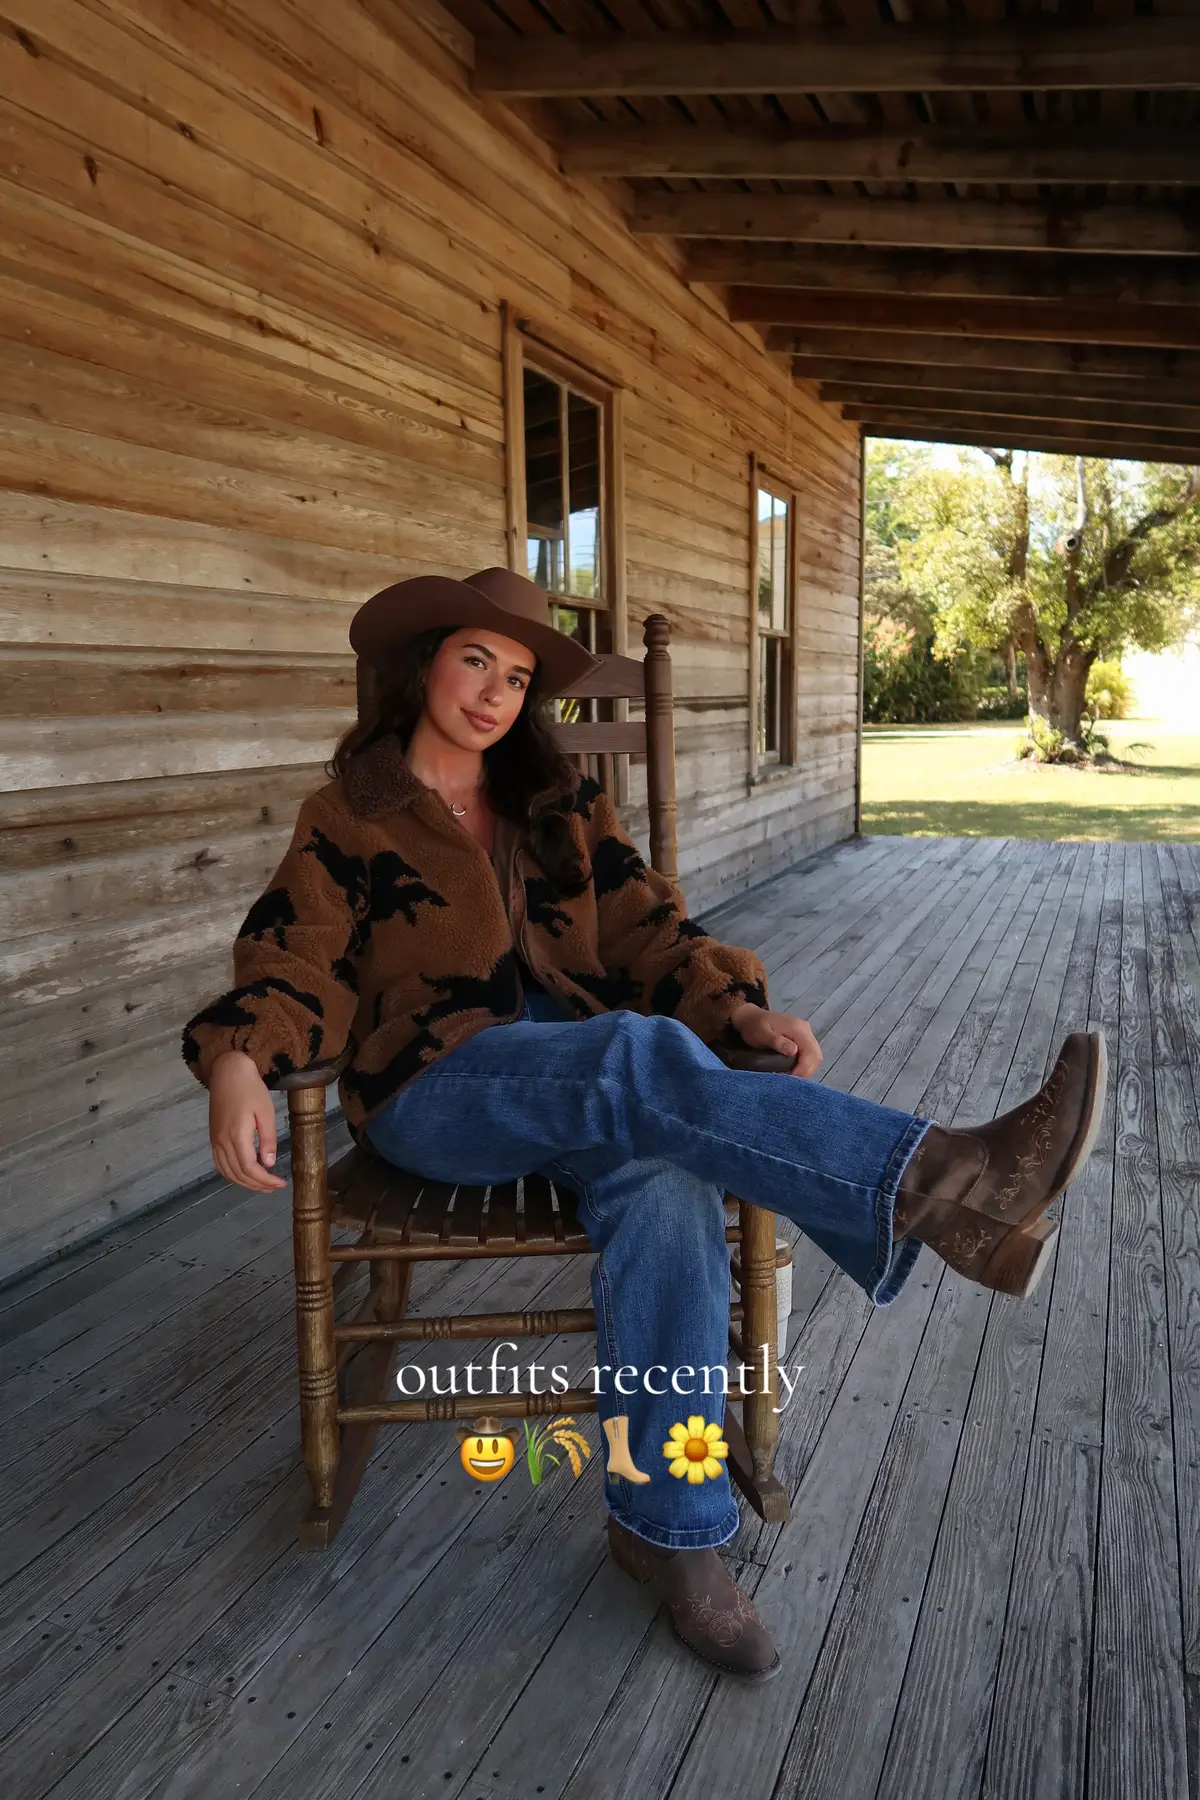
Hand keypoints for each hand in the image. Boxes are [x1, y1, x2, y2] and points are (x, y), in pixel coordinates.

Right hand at [208, 1050, 286, 1190]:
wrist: (228, 1071)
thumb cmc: (250, 1088)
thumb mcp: (266, 1112)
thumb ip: (268, 1139)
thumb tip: (268, 1164)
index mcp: (236, 1135)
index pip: (250, 1168)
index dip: (265, 1180)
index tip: (280, 1183)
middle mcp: (222, 1142)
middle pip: (238, 1174)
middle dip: (257, 1185)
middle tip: (274, 1187)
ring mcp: (215, 1140)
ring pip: (227, 1172)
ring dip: (244, 1183)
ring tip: (262, 1186)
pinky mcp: (213, 1137)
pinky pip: (220, 1164)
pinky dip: (231, 1174)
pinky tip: (243, 1175)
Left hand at [729, 1003, 822, 1077]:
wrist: (751, 1018)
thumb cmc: (754, 1027)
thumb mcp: (762, 1034)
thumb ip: (777, 1042)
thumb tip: (794, 1050)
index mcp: (798, 1028)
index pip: (811, 1052)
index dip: (803, 1068)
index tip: (790, 1077)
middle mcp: (805, 1029)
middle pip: (816, 1056)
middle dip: (806, 1070)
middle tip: (790, 1078)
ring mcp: (805, 1033)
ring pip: (815, 1056)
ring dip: (806, 1069)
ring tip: (791, 1075)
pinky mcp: (802, 1038)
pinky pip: (810, 1054)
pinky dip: (804, 1064)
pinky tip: (793, 1069)